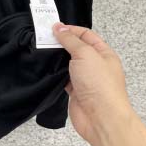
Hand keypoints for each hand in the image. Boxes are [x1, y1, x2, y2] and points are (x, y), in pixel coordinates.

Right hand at [52, 22, 133, 145]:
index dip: (71, 29)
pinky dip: (54, 73)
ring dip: (56, 58)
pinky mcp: (75, 91)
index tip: (54, 28)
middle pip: (76, 48)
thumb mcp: (85, 54)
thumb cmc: (100, 84)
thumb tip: (59, 27)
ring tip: (41, 50)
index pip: (86, 35)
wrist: (101, 118)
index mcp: (103, 53)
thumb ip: (70, 40)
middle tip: (44, 37)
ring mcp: (85, 79)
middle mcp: (95, 65)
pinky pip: (63, 78)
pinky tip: (45, 68)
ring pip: (68, 63)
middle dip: (61, 43)